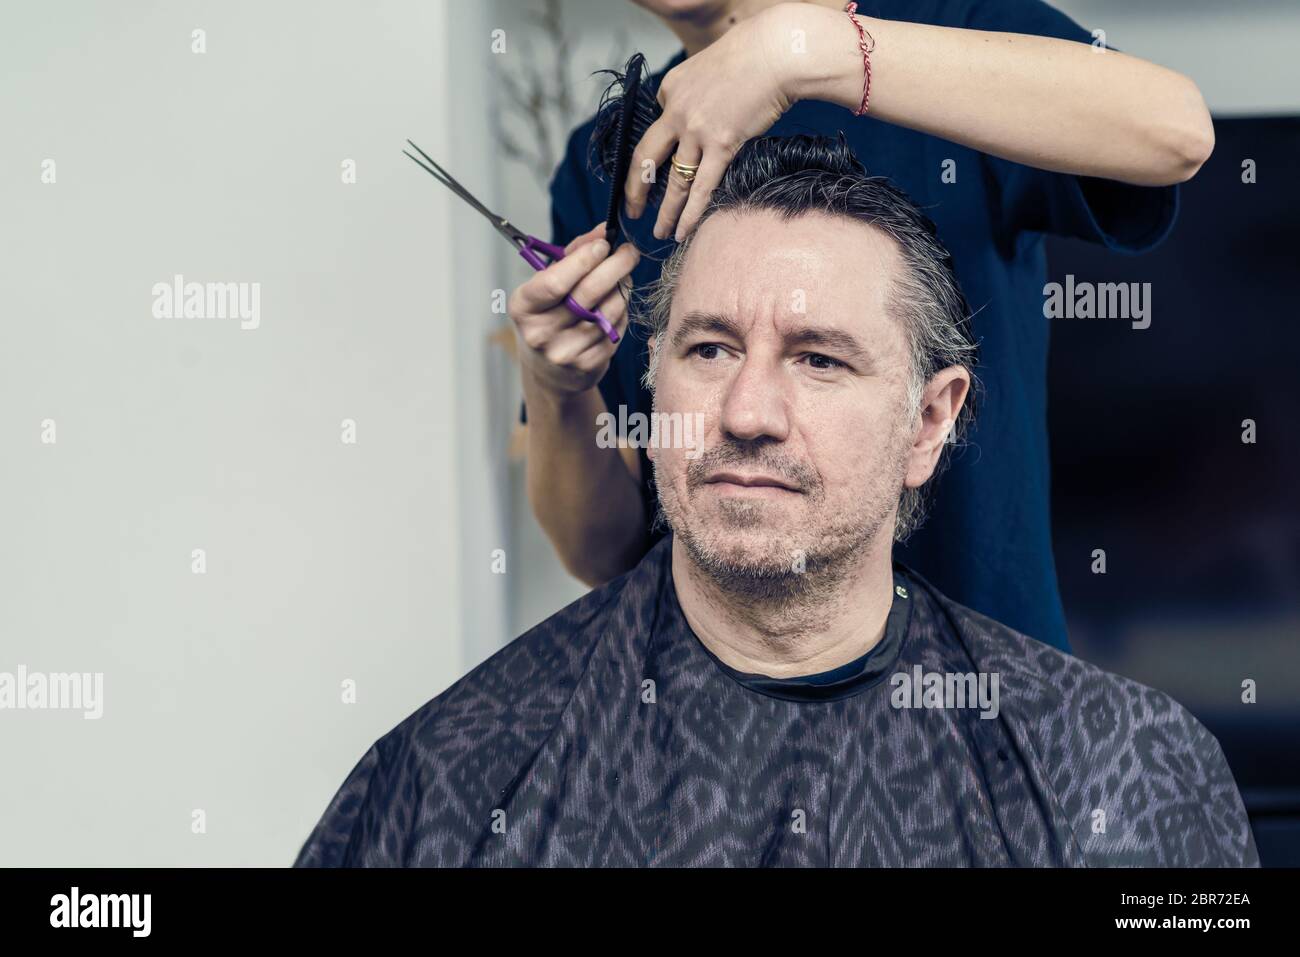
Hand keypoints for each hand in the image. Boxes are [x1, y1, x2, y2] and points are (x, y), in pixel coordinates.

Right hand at [509, 223, 640, 396]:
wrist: (549, 370)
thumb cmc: (549, 313)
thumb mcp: (548, 282)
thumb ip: (574, 254)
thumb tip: (603, 231)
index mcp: (524, 306)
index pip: (555, 282)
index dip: (584, 260)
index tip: (604, 244)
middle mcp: (541, 332)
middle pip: (587, 293)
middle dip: (615, 266)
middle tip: (629, 252)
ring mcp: (565, 352)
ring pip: (609, 310)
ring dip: (623, 288)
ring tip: (623, 277)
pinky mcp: (588, 365)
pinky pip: (616, 328)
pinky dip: (622, 311)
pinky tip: (616, 304)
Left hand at [623, 3, 801, 241]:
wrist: (775, 53)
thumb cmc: (751, 56)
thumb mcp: (708, 64)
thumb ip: (696, 91)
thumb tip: (699, 114)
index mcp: (670, 88)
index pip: (658, 121)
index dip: (662, 144)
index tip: (661, 163)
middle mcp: (675, 111)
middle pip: (645, 157)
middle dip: (636, 188)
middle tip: (631, 210)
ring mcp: (696, 130)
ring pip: (673, 180)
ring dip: (664, 211)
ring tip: (658, 231)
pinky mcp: (721, 144)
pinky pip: (701, 188)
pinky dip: (690, 214)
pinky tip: (682, 231)